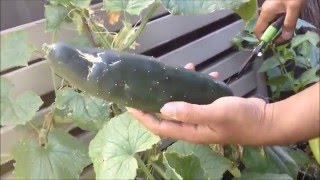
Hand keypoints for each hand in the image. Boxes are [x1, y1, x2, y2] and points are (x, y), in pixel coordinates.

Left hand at [127, 63, 269, 144]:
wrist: (266, 120)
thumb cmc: (241, 120)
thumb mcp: (215, 114)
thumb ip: (190, 112)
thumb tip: (164, 108)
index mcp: (190, 131)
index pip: (159, 126)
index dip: (143, 117)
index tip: (130, 104)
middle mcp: (193, 126)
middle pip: (168, 113)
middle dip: (158, 98)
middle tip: (151, 82)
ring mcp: (202, 117)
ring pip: (184, 101)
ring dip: (181, 86)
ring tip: (185, 68)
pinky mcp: (212, 108)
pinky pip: (200, 95)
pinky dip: (200, 84)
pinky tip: (206, 73)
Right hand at [254, 0, 304, 42]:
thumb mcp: (294, 9)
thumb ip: (289, 24)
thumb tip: (286, 38)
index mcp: (266, 13)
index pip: (258, 31)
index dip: (263, 39)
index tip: (272, 43)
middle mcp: (265, 11)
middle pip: (264, 28)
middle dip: (272, 35)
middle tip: (284, 37)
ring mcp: (269, 8)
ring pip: (269, 23)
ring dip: (277, 29)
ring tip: (287, 29)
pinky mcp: (274, 6)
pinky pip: (273, 18)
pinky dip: (279, 23)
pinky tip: (287, 21)